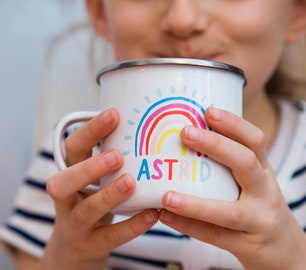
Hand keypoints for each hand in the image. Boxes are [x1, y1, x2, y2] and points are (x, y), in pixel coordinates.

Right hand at [41, 109, 157, 269]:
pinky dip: (132, 226)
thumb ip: (110, 155)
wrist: (76, 247)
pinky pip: (112, 236)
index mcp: (70, 173)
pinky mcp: (93, 245)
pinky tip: (153, 214)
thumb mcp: (93, 178)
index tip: (114, 114)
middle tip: (116, 156)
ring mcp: (77, 225)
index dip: (89, 131)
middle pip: (64, 182)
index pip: (72, 148)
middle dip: (89, 167)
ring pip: (86, 211)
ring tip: (131, 182)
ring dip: (108, 195)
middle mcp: (67, 198)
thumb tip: (146, 124)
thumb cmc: (92, 201)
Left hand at [159, 107, 305, 269]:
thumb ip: (231, 164)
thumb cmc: (259, 207)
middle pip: (246, 164)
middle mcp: (265, 193)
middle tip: (185, 132)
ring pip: (229, 212)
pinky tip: (165, 216)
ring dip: (195, 204)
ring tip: (166, 195)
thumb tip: (190, 138)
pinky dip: (188, 226)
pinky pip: (215, 237)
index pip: (255, 141)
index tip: (208, 111)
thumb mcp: (255, 182)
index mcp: (265, 171)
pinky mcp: (248, 246)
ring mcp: (259, 220)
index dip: (234, 124)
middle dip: (216, 146)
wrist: (284, 250)